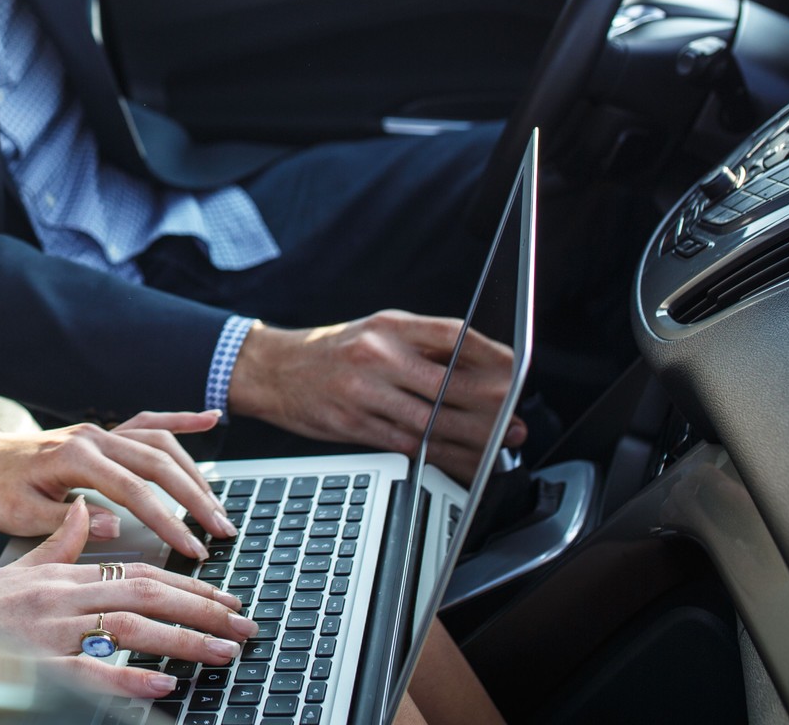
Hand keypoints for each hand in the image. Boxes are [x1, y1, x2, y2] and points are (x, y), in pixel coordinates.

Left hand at [0, 411, 235, 557]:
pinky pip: (148, 423)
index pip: (133, 490)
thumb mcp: (21, 516)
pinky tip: (209, 419)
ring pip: (159, 444)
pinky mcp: (103, 434)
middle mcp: (93, 437)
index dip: (167, 520)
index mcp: (74, 456)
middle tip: (221, 531)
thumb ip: (66, 523)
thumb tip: (115, 527)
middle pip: (157, 463)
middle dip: (194, 498)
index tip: (191, 547)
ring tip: (216, 505)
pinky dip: (180, 421)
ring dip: (192, 472)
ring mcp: (100, 431)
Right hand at [0, 496, 255, 697]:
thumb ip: (55, 546)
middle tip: (244, 627)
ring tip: (223, 653)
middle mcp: (61, 598)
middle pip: (146, 593)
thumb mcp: (13, 571)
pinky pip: (88, 674)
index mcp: (63, 577)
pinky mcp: (33, 668)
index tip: (225, 601)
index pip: (139, 572)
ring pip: (129, 627)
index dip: (188, 586)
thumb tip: (84, 515)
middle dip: (203, 610)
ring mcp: (49, 633)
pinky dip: (126, 679)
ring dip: (183, 641)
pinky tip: (160, 686)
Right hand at [226, 313, 525, 482]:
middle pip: (450, 384)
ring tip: (500, 446)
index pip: (453, 336)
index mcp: (389, 326)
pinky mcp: (353, 425)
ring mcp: (364, 392)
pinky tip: (461, 462)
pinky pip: (408, 446)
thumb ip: (423, 345)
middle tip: (517, 422)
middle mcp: (378, 355)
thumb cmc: (331, 351)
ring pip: (432, 422)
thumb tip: (481, 369)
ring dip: (474, 439)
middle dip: (493, 408)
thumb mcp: (376, 331)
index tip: (517, 373)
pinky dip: (441, 458)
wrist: (272, 369)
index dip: (493, 357)